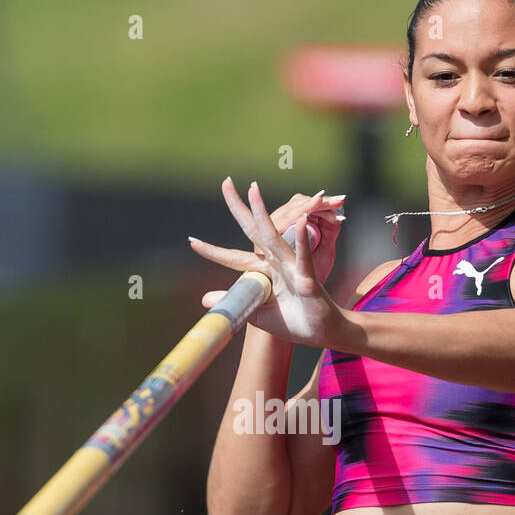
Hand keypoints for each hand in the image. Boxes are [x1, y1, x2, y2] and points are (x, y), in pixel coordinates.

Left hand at [188, 178, 346, 346]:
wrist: (322, 332)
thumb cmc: (294, 321)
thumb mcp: (258, 314)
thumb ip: (235, 301)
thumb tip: (203, 299)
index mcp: (264, 272)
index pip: (233, 258)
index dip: (213, 252)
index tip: (191, 242)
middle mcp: (276, 264)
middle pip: (254, 231)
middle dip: (239, 207)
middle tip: (226, 182)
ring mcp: (292, 268)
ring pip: (274, 237)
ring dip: (263, 214)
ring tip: (253, 190)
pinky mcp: (308, 278)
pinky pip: (303, 257)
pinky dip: (302, 240)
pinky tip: (299, 221)